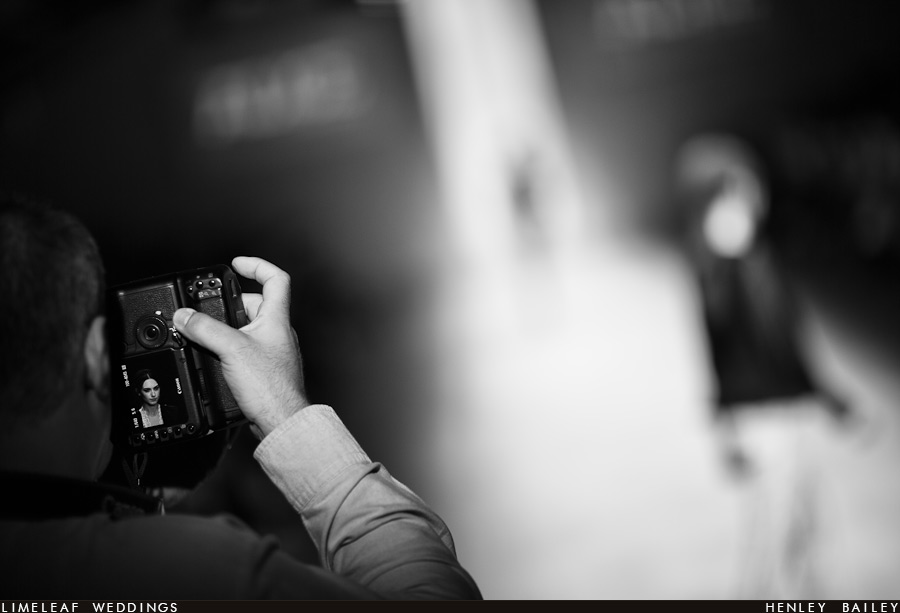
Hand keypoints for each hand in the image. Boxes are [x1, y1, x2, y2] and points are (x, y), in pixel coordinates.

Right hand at [173, 256, 308, 437]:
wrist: (280, 421)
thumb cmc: (270, 387)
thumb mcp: (231, 349)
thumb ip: (205, 329)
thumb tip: (184, 316)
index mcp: (277, 319)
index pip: (276, 280)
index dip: (257, 266)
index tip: (236, 264)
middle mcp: (277, 333)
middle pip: (254, 304)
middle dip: (229, 304)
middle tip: (208, 309)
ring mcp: (271, 351)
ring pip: (246, 328)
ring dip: (225, 328)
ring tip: (204, 334)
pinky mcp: (263, 369)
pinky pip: (243, 348)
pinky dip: (228, 347)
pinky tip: (213, 356)